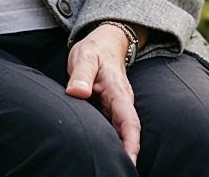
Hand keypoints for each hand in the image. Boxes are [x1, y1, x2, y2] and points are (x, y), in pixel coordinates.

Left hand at [65, 23, 140, 162]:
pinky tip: (100, 154)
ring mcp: (116, 108)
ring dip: (117, 151)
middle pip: (127, 134)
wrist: (104, 44)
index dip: (131, 143)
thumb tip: (77, 92)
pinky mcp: (109, 111)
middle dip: (126, 155)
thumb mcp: (85, 57)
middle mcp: (121, 104)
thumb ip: (81, 74)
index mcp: (119, 93)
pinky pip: (111, 129)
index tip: (130, 160)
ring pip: (119, 134)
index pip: (129, 122)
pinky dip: (109, 142)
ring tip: (109, 167)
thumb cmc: (94, 50)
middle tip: (117, 171)